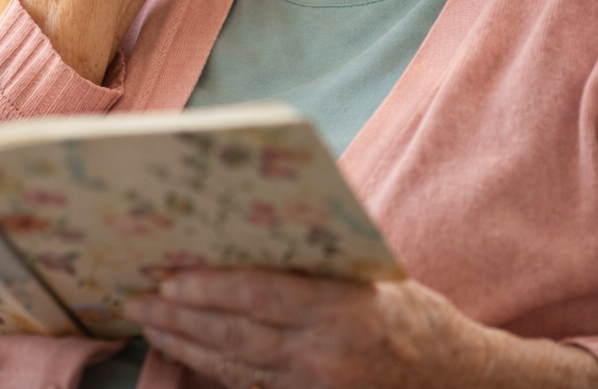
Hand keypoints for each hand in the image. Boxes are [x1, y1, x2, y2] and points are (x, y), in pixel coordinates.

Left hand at [126, 270, 597, 388]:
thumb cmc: (413, 313)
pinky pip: (248, 384)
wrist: (460, 382)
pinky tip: (184, 349)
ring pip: (233, 364)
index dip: (210, 288)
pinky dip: (210, 366)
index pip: (262, 296)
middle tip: (137, 297)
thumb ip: (315, 259)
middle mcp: (326, 353)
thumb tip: (246, 224)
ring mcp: (315, 385)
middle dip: (179, 317)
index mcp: (344, 310)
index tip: (169, 276)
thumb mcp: (372, 274)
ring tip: (147, 321)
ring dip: (184, 343)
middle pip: (235, 334)